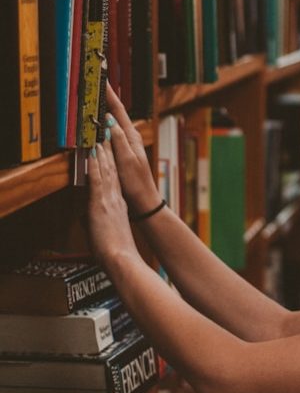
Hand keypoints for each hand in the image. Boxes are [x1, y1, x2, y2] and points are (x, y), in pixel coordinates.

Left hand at [87, 141, 138, 266]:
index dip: (111, 163)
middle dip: (108, 151)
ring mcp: (109, 199)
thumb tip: (85, 217)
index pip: (114, 179)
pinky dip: (96, 164)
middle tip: (106, 135)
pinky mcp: (101, 203)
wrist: (120, 258)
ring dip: (103, 152)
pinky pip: (98, 178)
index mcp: (118, 205)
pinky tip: (94, 152)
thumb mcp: (105, 231)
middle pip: (112, 170)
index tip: (108, 150)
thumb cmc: (115, 251)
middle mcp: (115, 198)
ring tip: (101, 137)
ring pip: (106, 170)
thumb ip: (95, 220)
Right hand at [104, 83, 161, 214]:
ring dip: (104, 108)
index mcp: (132, 137)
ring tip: (95, 95)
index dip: (109, 94)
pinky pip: (111, 132)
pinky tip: (98, 123)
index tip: (102, 79)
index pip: (118, 110)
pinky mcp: (122, 152)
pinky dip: (104, 124)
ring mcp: (127, 144)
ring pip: (113, 121)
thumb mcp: (126, 161)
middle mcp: (130, 137)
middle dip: (106, 96)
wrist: (144, 201)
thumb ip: (118, 141)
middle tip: (95, 82)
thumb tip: (109, 121)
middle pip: (116, 112)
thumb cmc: (136, 183)